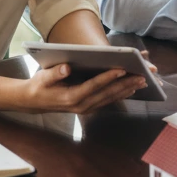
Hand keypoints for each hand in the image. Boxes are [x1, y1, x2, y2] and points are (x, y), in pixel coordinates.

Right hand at [18, 64, 147, 113]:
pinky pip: (108, 101)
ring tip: (142, 81)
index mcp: (70, 97)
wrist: (33, 102)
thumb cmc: (39, 86)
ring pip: (110, 98)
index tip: (121, 69)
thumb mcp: (42, 77)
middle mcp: (81, 105)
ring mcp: (86, 108)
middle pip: (106, 94)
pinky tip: (132, 88)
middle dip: (125, 84)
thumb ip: (54, 73)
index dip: (108, 78)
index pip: (93, 86)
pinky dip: (120, 94)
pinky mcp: (89, 107)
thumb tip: (66, 67)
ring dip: (127, 90)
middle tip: (141, 76)